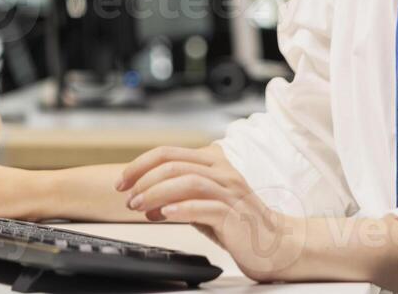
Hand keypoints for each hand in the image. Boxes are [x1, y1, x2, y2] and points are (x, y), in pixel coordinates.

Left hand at [117, 145, 307, 282]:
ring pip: (186, 181)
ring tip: (140, 207)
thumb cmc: (238, 223)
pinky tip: (165, 214)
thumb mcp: (204, 200)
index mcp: (213, 162)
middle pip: (174, 164)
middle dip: (143, 179)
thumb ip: (180, 192)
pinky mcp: (234, 214)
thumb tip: (145, 195)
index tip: (122, 181)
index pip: (169, 153)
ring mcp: (229, 191)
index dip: (140, 164)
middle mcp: (222, 171)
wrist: (275, 244)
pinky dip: (181, 208)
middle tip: (127, 197)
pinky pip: (204, 206)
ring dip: (156, 193)